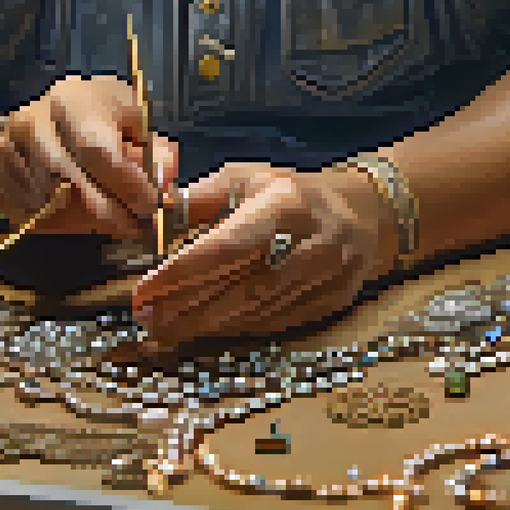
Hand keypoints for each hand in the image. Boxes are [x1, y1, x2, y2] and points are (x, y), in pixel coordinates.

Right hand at [0, 75, 178, 237]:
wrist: (35, 120)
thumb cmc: (94, 118)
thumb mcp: (131, 120)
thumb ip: (153, 148)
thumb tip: (165, 176)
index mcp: (72, 99)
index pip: (98, 150)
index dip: (127, 185)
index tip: (152, 206)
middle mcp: (33, 120)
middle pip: (72, 184)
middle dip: (112, 212)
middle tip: (137, 226)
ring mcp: (6, 148)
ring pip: (51, 205)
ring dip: (86, 221)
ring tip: (110, 219)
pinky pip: (27, 212)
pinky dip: (56, 221)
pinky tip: (73, 213)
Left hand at [131, 161, 401, 353]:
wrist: (364, 214)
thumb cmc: (293, 193)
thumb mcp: (249, 179)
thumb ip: (201, 197)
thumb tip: (155, 215)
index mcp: (287, 204)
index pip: (228, 246)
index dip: (183, 271)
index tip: (145, 288)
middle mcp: (313, 243)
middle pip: (242, 287)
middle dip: (187, 307)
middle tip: (145, 318)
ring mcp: (329, 276)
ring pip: (258, 311)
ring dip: (206, 324)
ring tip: (164, 328)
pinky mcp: (333, 300)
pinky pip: (277, 321)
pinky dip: (237, 327)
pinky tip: (205, 329)